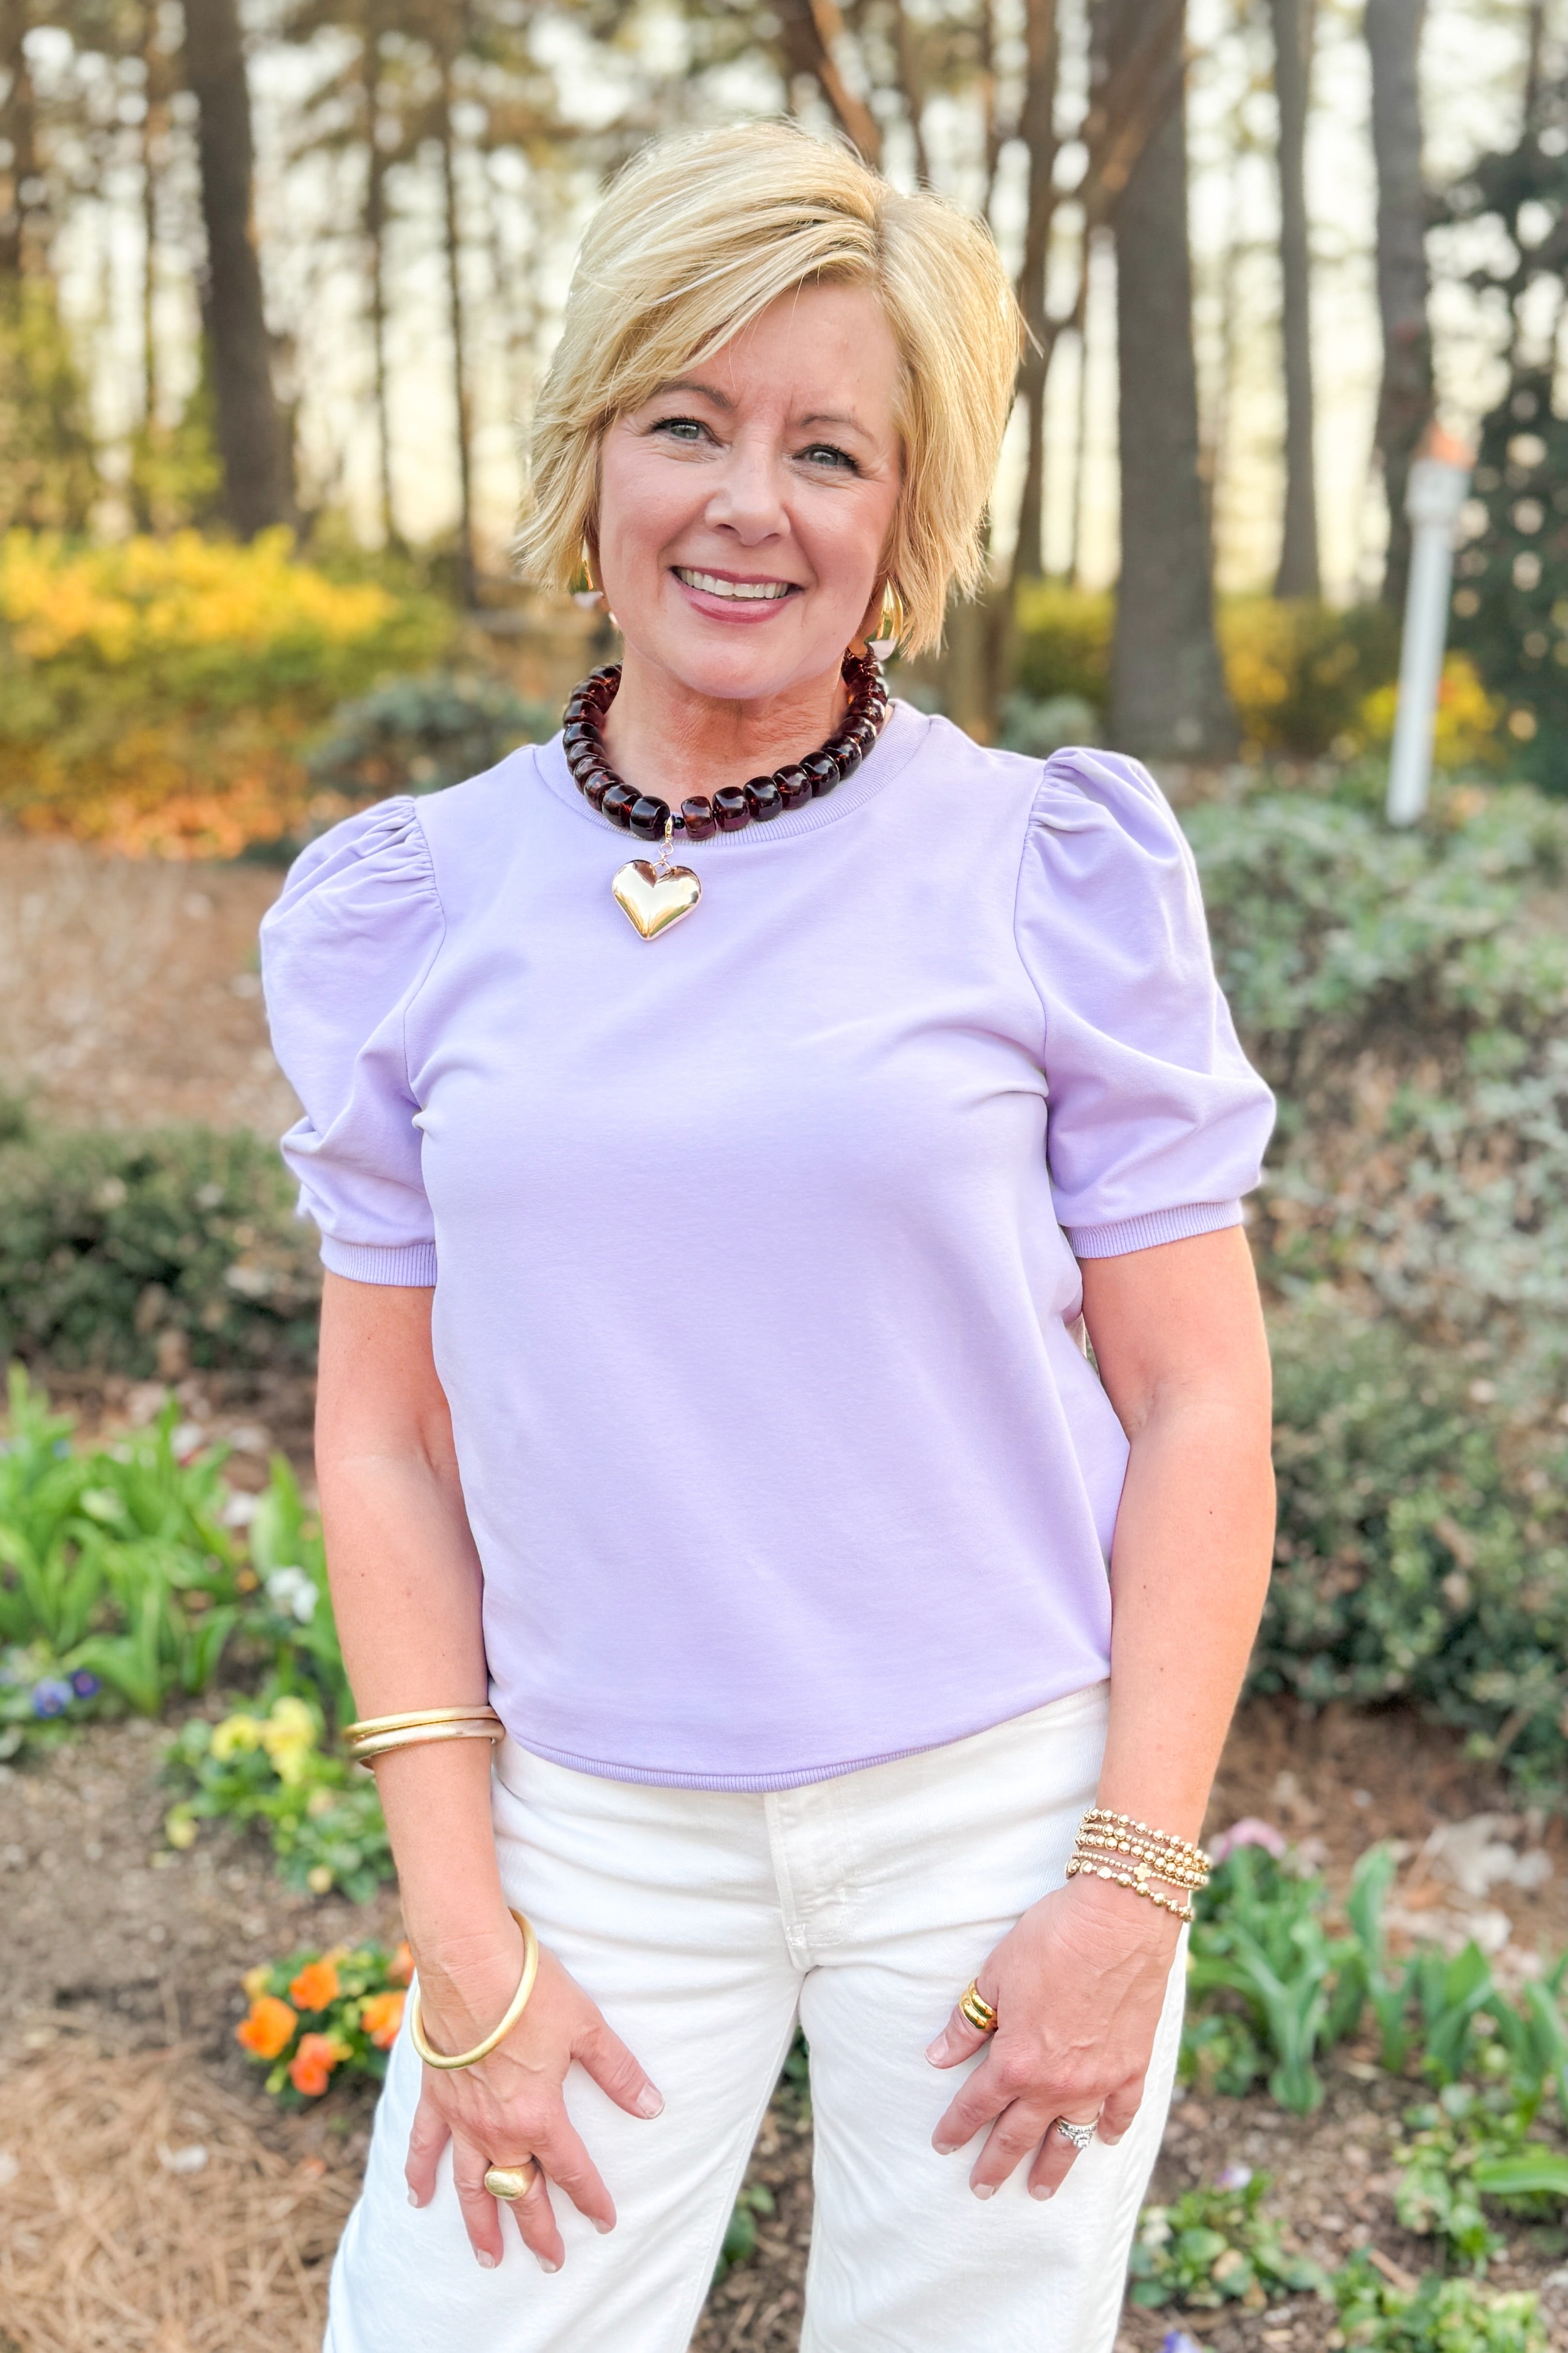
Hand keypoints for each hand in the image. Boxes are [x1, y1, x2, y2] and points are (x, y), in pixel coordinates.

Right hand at [405, 1916, 663, 2269]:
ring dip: (481, 2224)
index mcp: (540, 2117)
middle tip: (549, 2262)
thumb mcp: (588, 2028)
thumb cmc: (531, 1992)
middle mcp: (499, 2129)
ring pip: (471, 2186)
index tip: (606, 2221)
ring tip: (488, 2258)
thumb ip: (618, 2072)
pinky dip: (418, 2173)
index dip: (591, 2199)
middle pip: (521, 2193)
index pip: (572, 2172)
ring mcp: (462, 2118)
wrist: (470, 1966)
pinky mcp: (435, 2097)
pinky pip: (422, 2146)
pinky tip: (417, 2197)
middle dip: (538, 2231)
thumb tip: (652, 2106)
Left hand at [925, 1874, 1179, 2198]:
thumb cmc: (1052, 1939)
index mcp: (1016, 2061)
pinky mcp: (1132, 2067)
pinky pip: (1121, 2111)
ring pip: (1070, 2139)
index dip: (956, 2128)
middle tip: (981, 2189)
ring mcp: (1098, 2080)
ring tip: (1040, 2191)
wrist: (1119, 1921)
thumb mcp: (996, 1974)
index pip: (976, 2106)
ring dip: (1053, 2167)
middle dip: (996, 2164)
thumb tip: (938, 2057)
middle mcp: (1056, 2083)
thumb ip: (968, 2023)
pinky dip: (1111, 2129)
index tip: (942, 2146)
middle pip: (1019, 2135)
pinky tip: (1104, 2139)